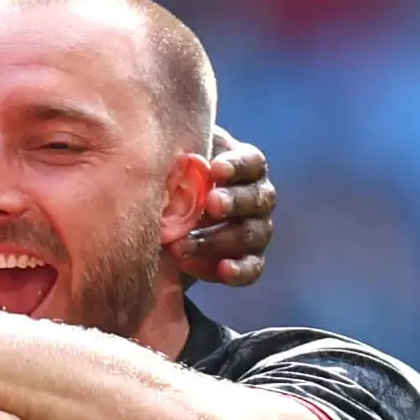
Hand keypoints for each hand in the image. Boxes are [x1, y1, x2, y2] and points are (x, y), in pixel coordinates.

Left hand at [180, 128, 274, 288]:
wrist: (163, 225)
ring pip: (250, 234)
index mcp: (243, 167)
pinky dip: (239, 270)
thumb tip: (164, 149)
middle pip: (256, 198)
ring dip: (216, 240)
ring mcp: (255, 230)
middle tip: (210, 204)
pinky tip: (223, 270)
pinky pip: (252, 268)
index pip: (251, 162)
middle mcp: (256, 198)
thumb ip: (176, 153)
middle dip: (233, 201)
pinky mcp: (247, 261)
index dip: (236, 166)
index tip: (215, 169)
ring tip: (180, 246)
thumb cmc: (171, 181)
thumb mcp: (173, 161)